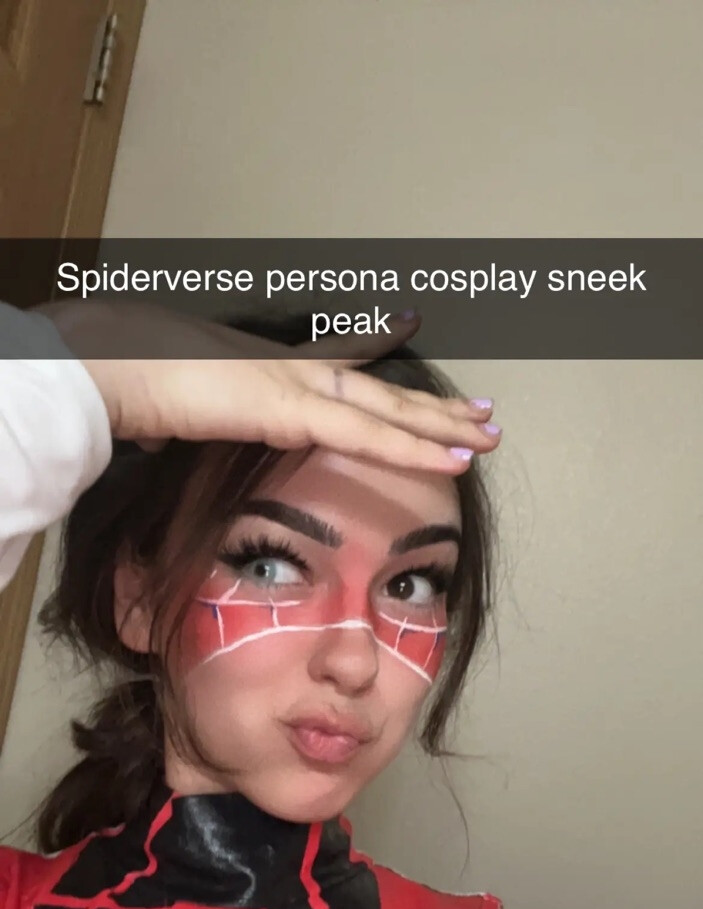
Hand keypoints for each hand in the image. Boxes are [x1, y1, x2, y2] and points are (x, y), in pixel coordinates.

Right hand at [39, 299, 500, 473]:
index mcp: (266, 368)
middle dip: (431, 407)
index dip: (378, 345)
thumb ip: (177, 422)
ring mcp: (296, 386)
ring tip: (489, 432)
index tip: (412, 326)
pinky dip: (413, 450)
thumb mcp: (161, 404)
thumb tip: (162, 437)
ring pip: (387, 410)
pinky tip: (454, 457)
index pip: (336, 356)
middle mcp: (291, 370)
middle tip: (481, 410)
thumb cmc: (123, 378)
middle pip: (378, 390)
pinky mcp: (291, 411)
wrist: (103, 365)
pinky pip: (366, 436)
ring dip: (442, 426)